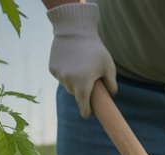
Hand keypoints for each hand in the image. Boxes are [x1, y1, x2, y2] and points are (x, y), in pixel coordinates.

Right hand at [47, 3, 116, 117]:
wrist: (74, 30)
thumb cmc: (95, 49)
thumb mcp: (109, 67)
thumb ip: (112, 85)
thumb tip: (111, 96)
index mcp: (83, 84)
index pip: (83, 106)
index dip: (87, 112)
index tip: (89, 114)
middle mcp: (69, 82)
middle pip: (76, 94)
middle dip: (83, 91)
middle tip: (90, 81)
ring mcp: (59, 75)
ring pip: (68, 85)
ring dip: (74, 82)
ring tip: (81, 67)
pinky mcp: (52, 68)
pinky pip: (61, 76)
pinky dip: (66, 73)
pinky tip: (71, 61)